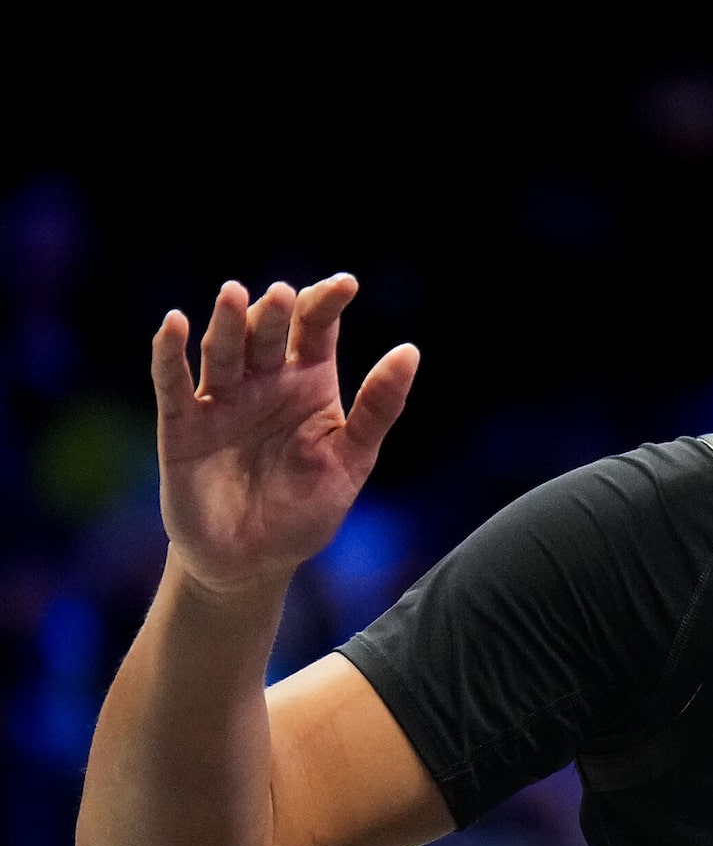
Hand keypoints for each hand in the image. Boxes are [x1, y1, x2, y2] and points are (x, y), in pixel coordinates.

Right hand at [152, 277, 417, 594]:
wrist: (253, 561)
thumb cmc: (307, 509)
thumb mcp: (352, 460)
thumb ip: (377, 408)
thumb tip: (409, 351)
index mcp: (309, 384)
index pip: (317, 330)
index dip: (327, 303)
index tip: (346, 284)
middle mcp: (264, 382)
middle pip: (268, 333)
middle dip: (276, 312)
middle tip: (284, 295)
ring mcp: (221, 400)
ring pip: (223, 350)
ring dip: (227, 322)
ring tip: (234, 294)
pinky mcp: (182, 425)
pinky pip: (173, 383)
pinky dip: (169, 354)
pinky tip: (173, 325)